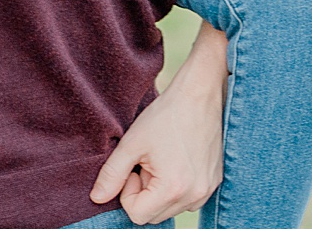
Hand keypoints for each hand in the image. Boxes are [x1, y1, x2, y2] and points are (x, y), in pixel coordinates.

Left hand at [90, 22, 228, 224]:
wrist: (200, 95)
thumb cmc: (167, 115)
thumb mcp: (132, 143)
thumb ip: (112, 174)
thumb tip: (97, 198)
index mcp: (173, 188)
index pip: (137, 214)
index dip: (128, 192)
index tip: (134, 167)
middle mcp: (194, 195)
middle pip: (154, 215)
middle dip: (144, 193)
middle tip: (147, 163)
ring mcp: (207, 190)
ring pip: (170, 208)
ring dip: (160, 191)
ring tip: (162, 160)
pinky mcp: (214, 182)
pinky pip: (187, 199)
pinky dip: (176, 187)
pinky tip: (176, 161)